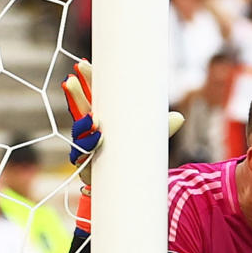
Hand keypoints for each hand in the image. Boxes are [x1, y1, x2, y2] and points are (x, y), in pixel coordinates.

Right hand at [62, 59, 184, 184]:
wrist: (131, 187)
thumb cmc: (136, 157)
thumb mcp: (151, 140)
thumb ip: (162, 129)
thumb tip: (180, 117)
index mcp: (106, 120)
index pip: (95, 97)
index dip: (89, 82)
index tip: (84, 65)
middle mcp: (93, 132)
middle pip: (81, 111)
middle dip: (76, 96)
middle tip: (71, 80)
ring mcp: (87, 149)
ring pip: (79, 134)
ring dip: (82, 125)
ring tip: (92, 119)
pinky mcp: (87, 167)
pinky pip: (82, 156)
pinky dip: (87, 148)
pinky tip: (94, 140)